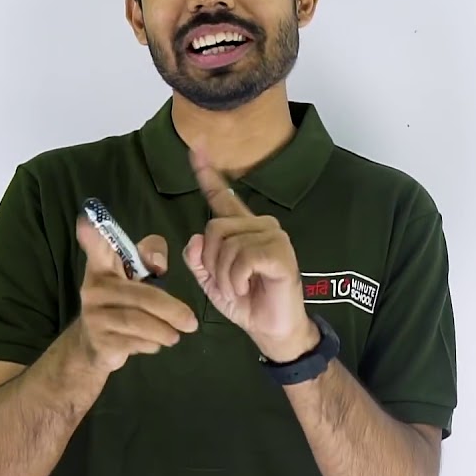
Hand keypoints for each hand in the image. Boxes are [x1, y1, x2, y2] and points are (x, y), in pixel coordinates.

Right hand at [72, 216, 198, 373]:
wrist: (96, 346)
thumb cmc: (124, 302)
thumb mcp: (137, 275)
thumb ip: (150, 257)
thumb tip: (158, 263)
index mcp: (103, 267)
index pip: (98, 247)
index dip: (93, 235)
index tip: (88, 221)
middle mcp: (94, 288)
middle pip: (141, 296)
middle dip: (171, 311)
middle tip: (192, 323)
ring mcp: (94, 316)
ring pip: (137, 322)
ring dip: (163, 331)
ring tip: (176, 336)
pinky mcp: (98, 341)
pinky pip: (132, 341)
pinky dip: (150, 344)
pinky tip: (156, 344)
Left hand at [183, 147, 315, 361]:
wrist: (271, 328)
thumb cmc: (246, 302)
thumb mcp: (211, 281)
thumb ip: (198, 258)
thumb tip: (195, 237)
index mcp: (243, 229)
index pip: (222, 197)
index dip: (207, 173)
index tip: (195, 147)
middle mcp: (260, 225)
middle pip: (214, 229)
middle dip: (211, 263)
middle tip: (226, 285)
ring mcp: (273, 236)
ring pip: (227, 245)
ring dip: (224, 276)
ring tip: (239, 289)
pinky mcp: (281, 252)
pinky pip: (242, 258)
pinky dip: (236, 279)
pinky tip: (247, 288)